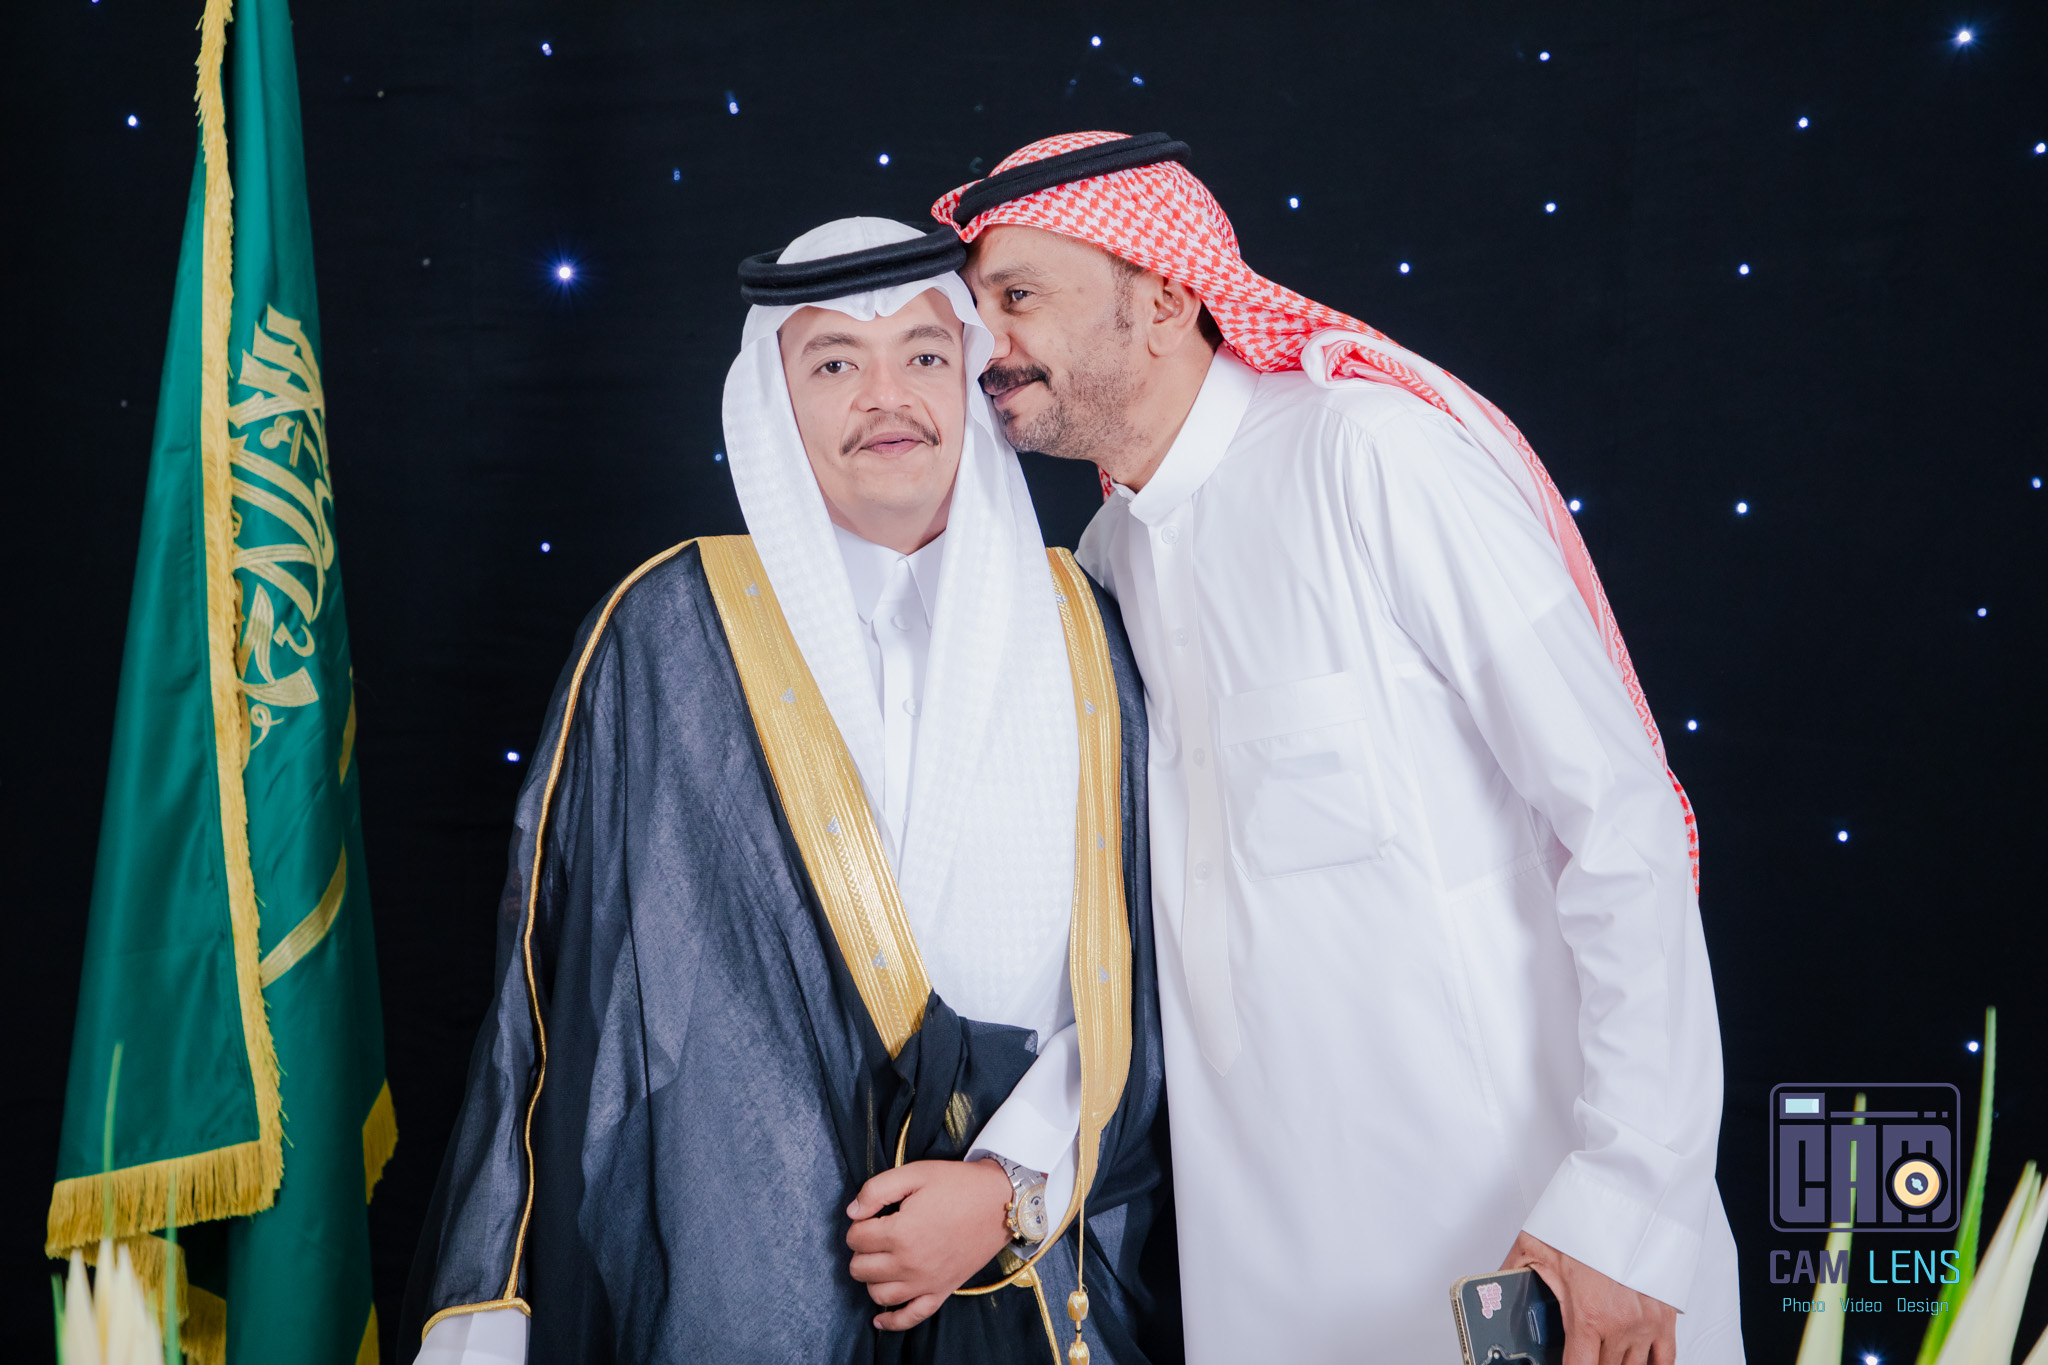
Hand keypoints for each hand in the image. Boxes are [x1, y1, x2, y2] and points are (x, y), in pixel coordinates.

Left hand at [845, 1158, 1014, 1330]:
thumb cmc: (958, 1185)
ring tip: (881, 1259)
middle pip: (860, 1268)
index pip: (855, 1238)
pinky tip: (878, 1319)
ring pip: (878, 1294)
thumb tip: (852, 1212)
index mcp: (901, 1233)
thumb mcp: (915, 1173)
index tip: (872, 1215)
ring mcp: (925, 1282)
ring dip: (872, 1278)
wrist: (999, 1203)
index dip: (859, 1223)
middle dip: (861, 1250)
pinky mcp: (941, 1292)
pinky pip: (911, 1317)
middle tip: (877, 1234)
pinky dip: (891, 1322)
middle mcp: (910, 1264)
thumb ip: (876, 1190)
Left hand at [1499, 1230, 1676, 1364]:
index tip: (1559, 1364)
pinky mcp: (1666, 1315)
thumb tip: (1489, 1293)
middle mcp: (1621, 1324)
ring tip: (1599, 1351)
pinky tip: (1636, 1362)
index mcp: (1588, 1315)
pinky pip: (1665, 1359)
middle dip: (1589, 1361)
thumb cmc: (1586, 1218)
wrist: (1628, 1199)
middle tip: (1578, 1348)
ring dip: (1614, 1363)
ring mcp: (1647, 1322)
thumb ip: (1510, 1275)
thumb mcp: (1534, 1248)